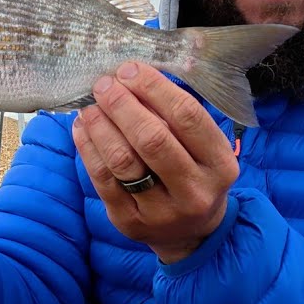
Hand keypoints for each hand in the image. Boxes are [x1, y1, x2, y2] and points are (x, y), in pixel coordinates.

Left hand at [71, 62, 238, 262]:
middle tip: (104, 84)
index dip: (154, 88)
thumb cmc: (194, 174)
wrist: (191, 234)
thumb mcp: (203, 148)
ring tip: (90, 106)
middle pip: (152, 139)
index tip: (130, 70)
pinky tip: (83, 128)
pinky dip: (88, 148)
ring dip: (101, 126)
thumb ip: (176, 115)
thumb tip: (132, 75)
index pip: (187, 117)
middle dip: (122, 105)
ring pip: (123, 160)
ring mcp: (162, 212)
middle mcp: (195, 191)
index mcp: (220, 164)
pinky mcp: (130, 223)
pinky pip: (102, 180)